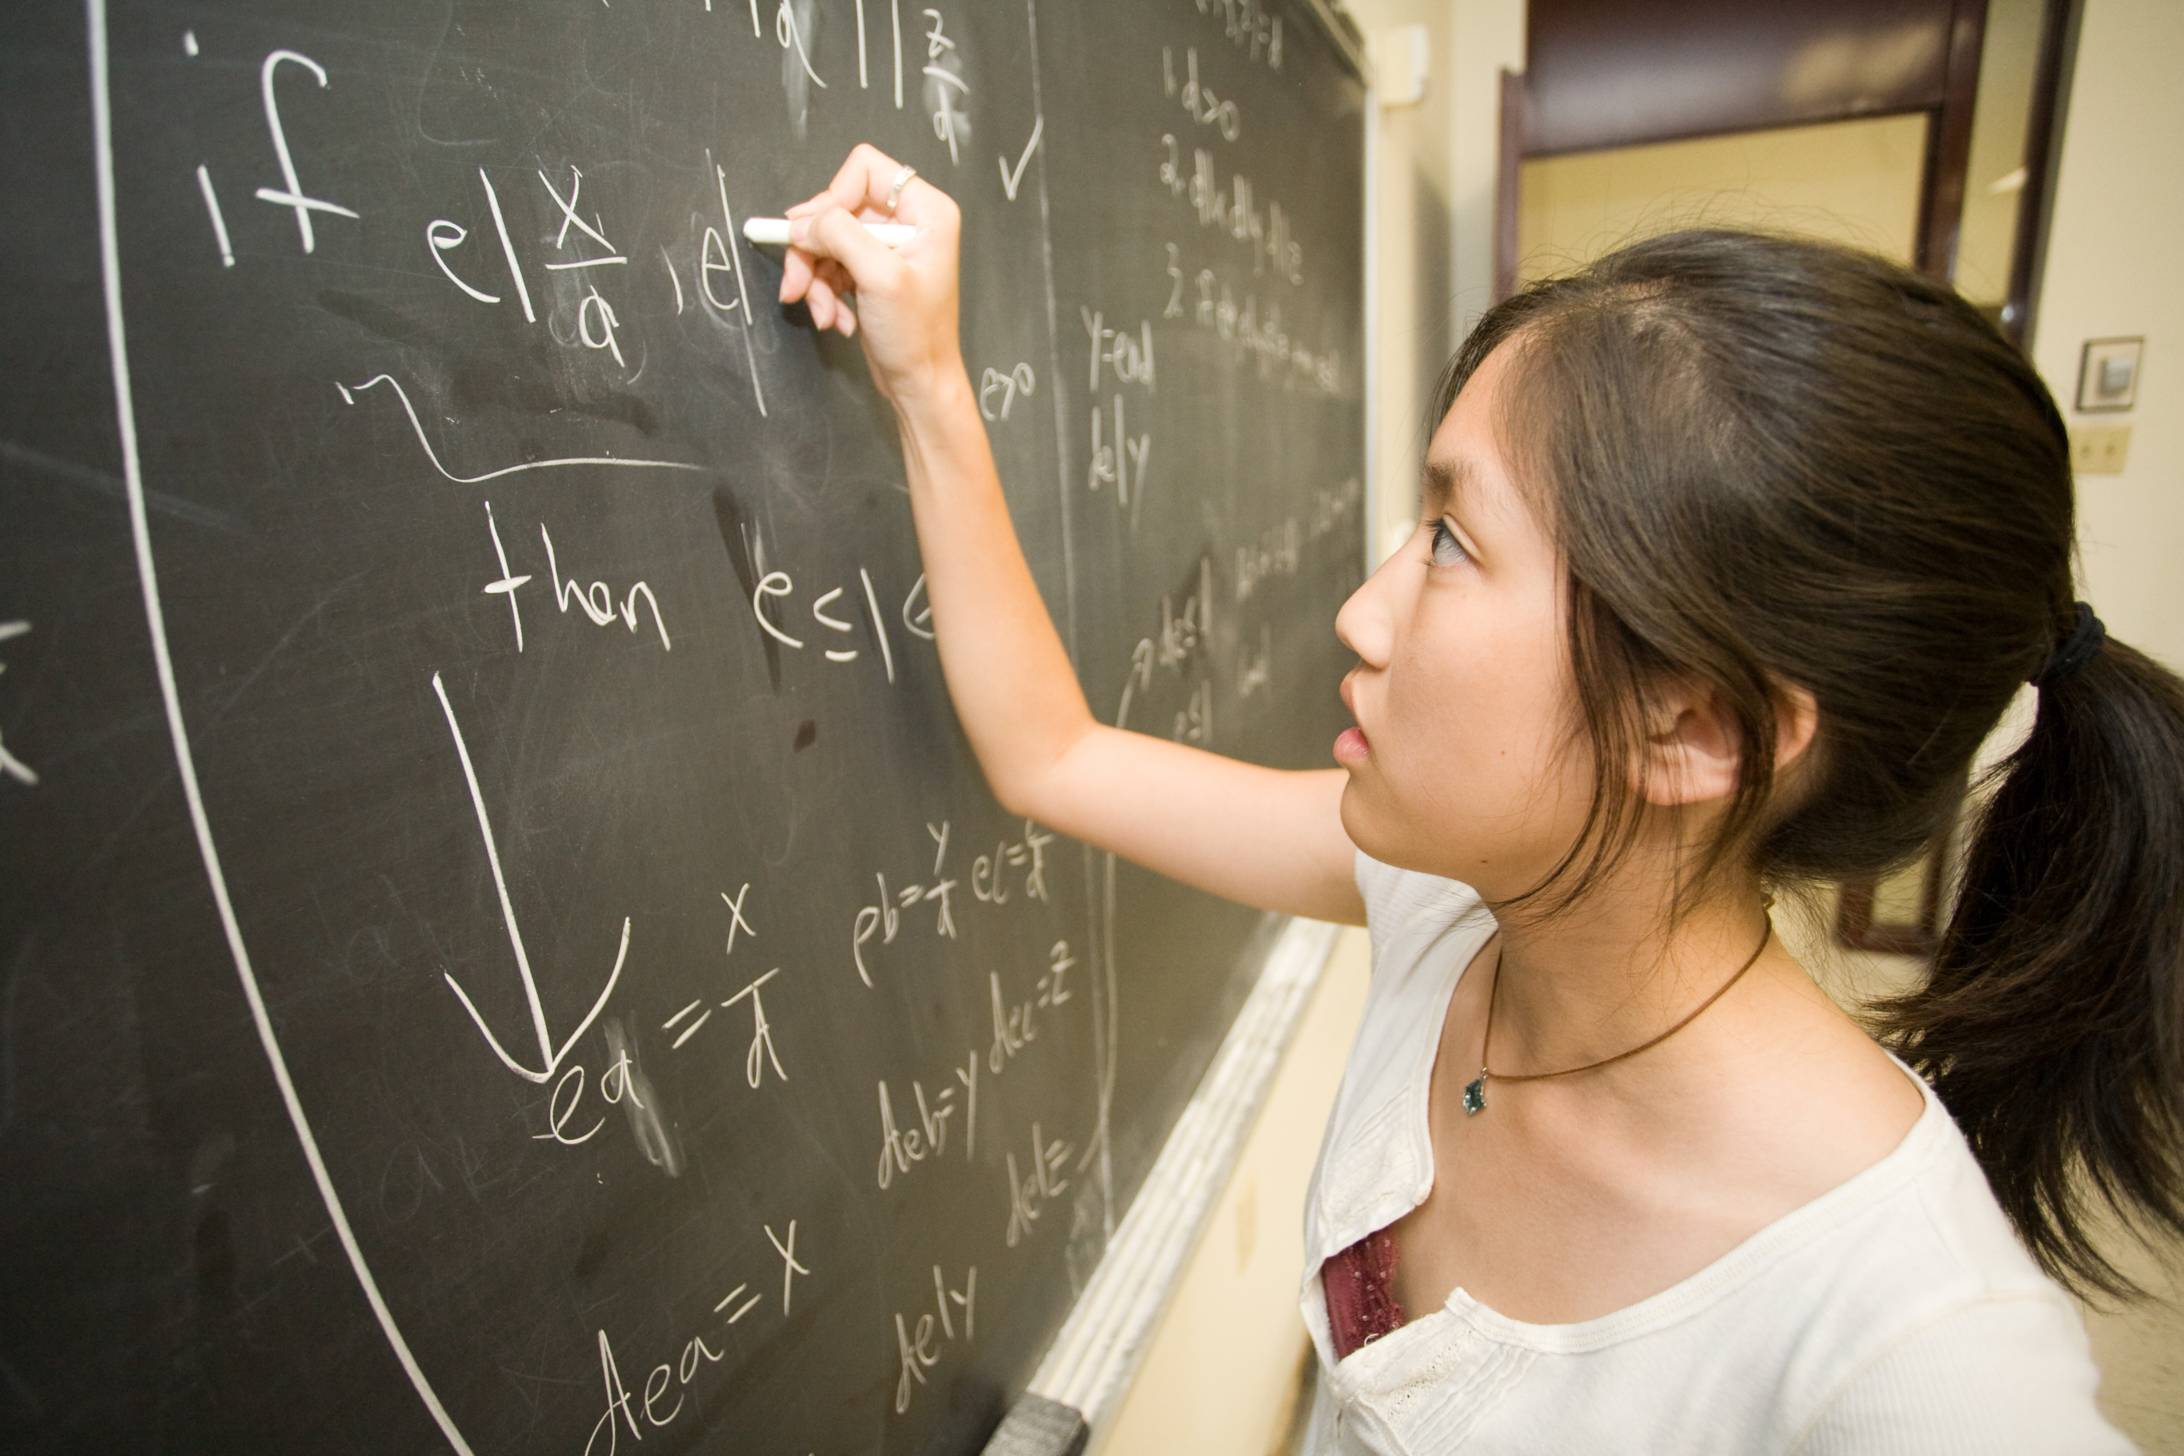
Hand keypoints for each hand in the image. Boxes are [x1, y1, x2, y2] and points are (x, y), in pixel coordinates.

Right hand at [779, 143, 962, 406]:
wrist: (920, 384)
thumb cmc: (916, 337)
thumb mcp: (878, 278)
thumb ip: (840, 235)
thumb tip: (801, 221)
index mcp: (926, 210)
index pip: (864, 169)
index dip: (832, 198)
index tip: (811, 234)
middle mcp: (909, 222)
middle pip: (838, 207)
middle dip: (813, 248)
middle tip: (796, 283)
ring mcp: (888, 247)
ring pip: (828, 239)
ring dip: (815, 277)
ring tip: (819, 311)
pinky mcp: (871, 270)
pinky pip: (831, 265)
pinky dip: (824, 291)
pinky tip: (834, 319)